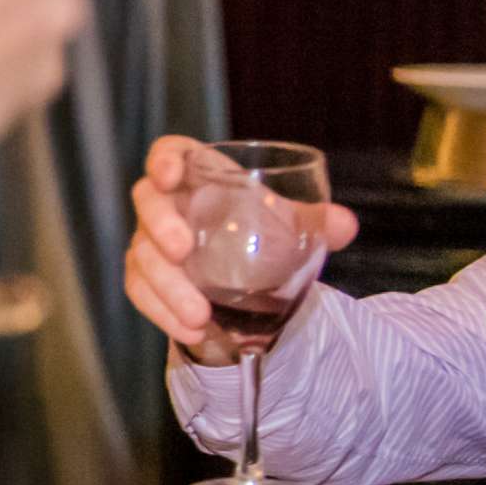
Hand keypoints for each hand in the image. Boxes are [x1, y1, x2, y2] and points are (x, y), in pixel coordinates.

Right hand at [124, 134, 359, 364]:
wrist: (245, 276)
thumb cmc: (261, 232)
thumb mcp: (289, 224)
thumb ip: (316, 221)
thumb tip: (344, 225)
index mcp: (198, 176)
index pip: (170, 153)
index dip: (164, 160)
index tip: (171, 175)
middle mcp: (167, 204)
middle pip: (147, 201)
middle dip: (159, 225)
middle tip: (183, 252)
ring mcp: (149, 241)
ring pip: (142, 256)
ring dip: (167, 287)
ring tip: (200, 316)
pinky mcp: (144, 277)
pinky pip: (141, 292)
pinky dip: (164, 314)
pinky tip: (192, 332)